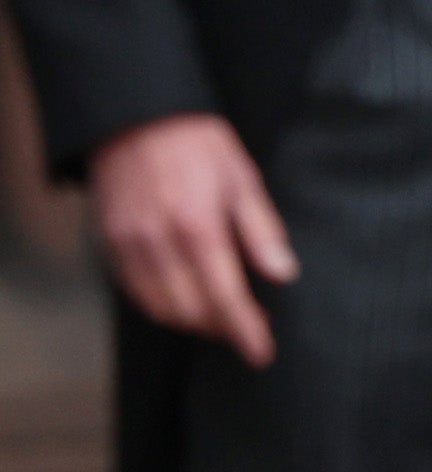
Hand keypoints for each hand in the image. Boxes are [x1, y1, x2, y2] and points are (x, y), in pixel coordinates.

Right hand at [90, 114, 298, 367]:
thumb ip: (261, 229)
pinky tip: (187, 296)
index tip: (262, 353)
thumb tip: (283, 274)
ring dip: (192, 321)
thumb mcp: (243, 178)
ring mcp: (127, 245)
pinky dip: (162, 305)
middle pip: (189, 311)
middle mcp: (157, 242)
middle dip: (221, 328)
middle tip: (248, 325)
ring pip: (159, 308)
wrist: (136, 118)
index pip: (224, 295)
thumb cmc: (199, 145)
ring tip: (222, 315)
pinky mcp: (108, 244)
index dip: (244, 330)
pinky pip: (134, 293)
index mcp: (197, 225)